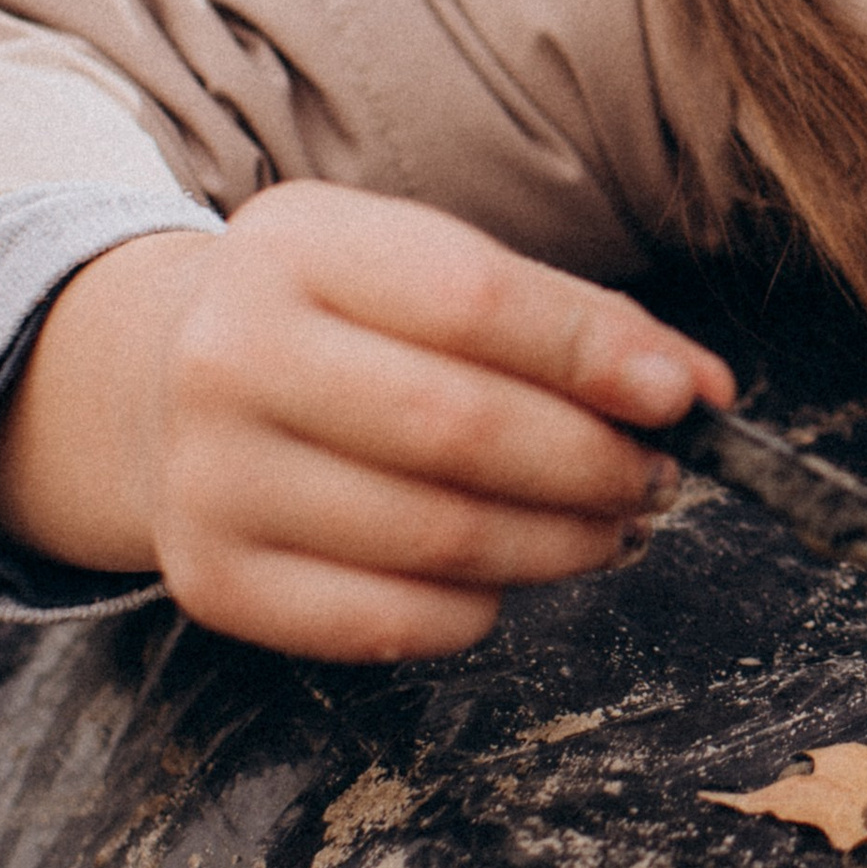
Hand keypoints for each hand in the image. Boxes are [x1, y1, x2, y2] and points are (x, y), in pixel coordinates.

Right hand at [0, 180, 734, 660]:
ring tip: (613, 526)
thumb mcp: (428, 268)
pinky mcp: (214, 580)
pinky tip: (507, 576)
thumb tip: (703, 392)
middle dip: (593, 464)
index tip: (686, 395)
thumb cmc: (343, 323)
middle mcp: (229, 356)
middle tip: (657, 477)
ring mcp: (209, 476)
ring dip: (561, 544)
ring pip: (438, 538)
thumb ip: (566, 319)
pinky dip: (478, 609)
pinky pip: (390, 621)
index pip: (474, 299)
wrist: (163, 385)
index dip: (595, 354)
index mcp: (296, 246)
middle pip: (459, 428)